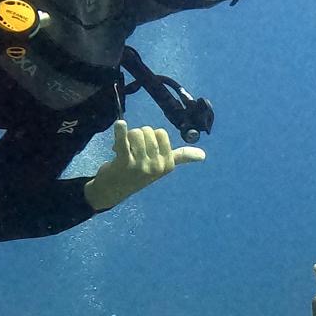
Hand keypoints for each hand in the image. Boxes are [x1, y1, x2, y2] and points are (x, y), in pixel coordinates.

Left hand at [83, 119, 205, 210]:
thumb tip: (203, 155)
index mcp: (167, 164)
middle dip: (138, 136)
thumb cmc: (137, 174)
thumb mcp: (161, 167)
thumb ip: (181, 158)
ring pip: (136, 133)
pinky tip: (119, 125)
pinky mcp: (123, 163)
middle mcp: (156, 166)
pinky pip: (123, 140)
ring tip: (122, 149)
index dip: (150, 136)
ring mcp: (140, 165)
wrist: (112, 191)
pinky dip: (120, 130)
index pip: (161, 133)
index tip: (145, 149)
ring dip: (127, 137)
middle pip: (148, 131)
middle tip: (131, 150)